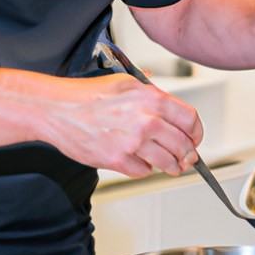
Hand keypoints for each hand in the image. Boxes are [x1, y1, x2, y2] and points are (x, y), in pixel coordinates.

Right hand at [38, 73, 202, 176]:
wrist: (57, 109)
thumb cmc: (86, 96)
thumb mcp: (125, 82)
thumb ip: (152, 95)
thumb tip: (172, 111)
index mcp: (150, 99)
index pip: (189, 119)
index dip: (197, 133)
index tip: (195, 139)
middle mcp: (145, 120)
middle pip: (183, 145)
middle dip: (188, 154)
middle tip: (187, 158)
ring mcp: (131, 142)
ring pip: (168, 162)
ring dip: (172, 166)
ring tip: (170, 165)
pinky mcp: (117, 160)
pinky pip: (143, 171)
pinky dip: (144, 169)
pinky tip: (139, 161)